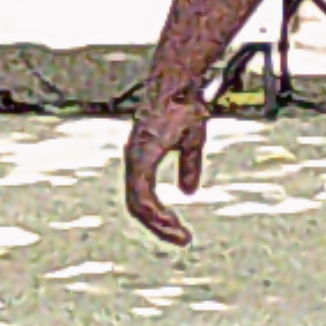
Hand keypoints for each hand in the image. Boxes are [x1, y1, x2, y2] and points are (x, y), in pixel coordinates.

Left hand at [124, 78, 213, 245]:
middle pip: (138, 207)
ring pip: (138, 205)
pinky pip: (142, 194)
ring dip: (158, 224)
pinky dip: (155, 211)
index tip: (179, 231)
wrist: (181, 85)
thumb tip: (188, 192)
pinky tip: (170, 220)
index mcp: (142, 159)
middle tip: (182, 240)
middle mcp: (134, 161)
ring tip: (180, 236)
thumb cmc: (184, 107)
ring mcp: (135, 160)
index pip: (143, 199)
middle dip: (159, 227)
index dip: (159, 218)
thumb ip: (188, 167)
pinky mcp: (140, 157)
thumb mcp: (192, 143)